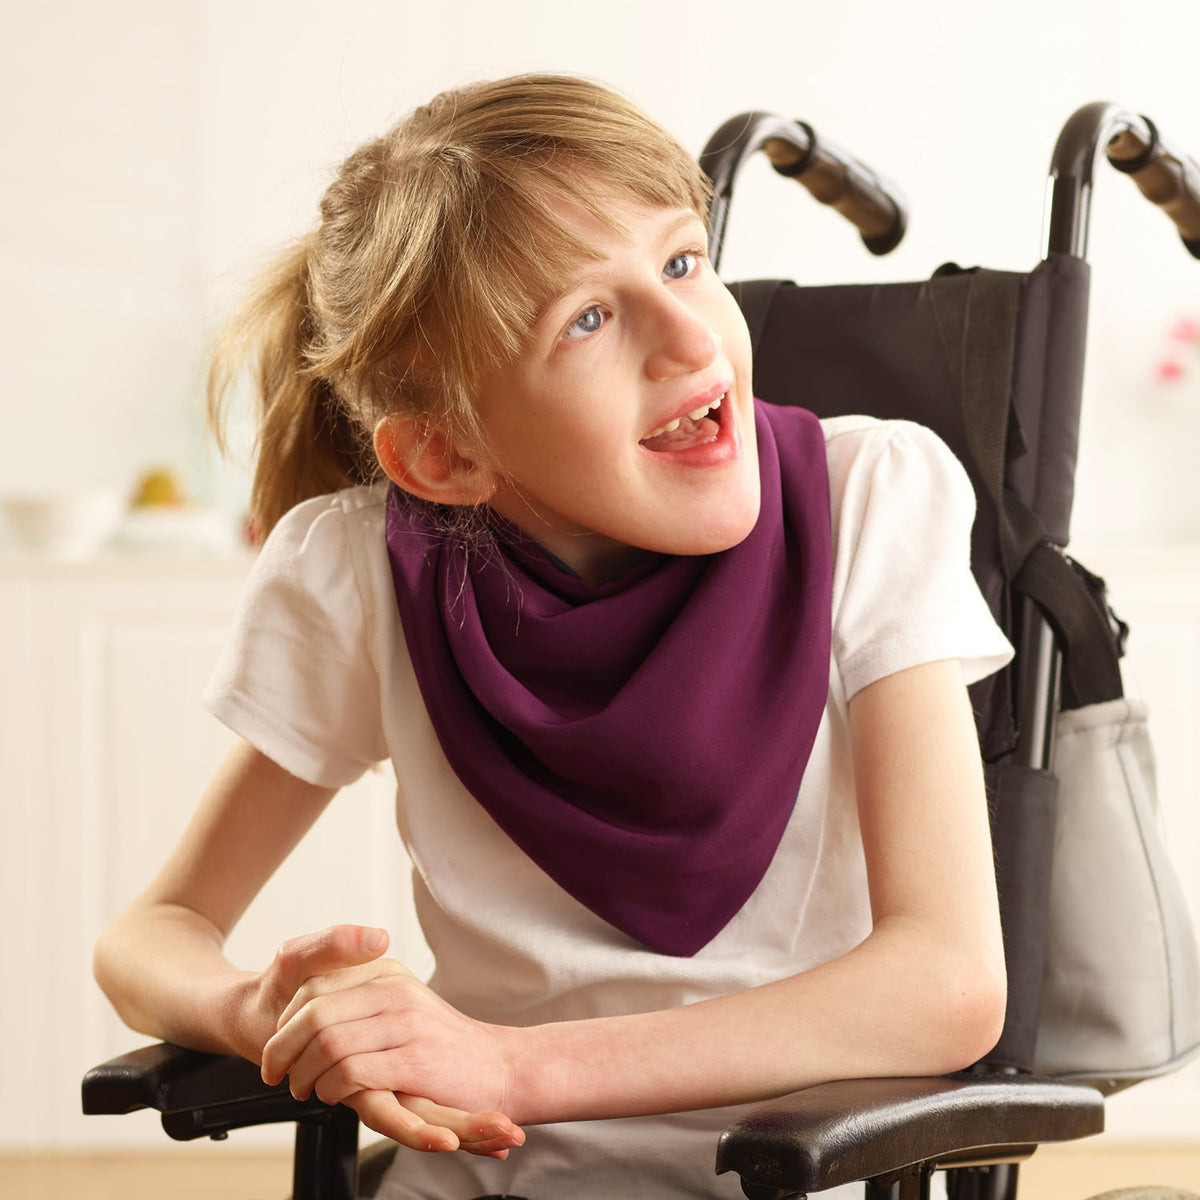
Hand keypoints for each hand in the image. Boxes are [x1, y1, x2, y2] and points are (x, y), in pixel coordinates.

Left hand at [254, 925, 523, 1156]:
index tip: (277, 1047)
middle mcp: (395, 988)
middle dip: (283, 1048)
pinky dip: (331, 1088)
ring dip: (304, 1074)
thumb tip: (305, 1010)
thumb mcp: (401, 1005)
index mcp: (387, 971)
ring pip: (328, 1042)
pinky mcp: (414, 1059)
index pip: (314, 983)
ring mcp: (406, 1022)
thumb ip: (360, 998)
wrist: (500, 1067)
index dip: (286, 1019)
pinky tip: (334, 1096)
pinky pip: (351, 1071)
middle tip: (278, 1075)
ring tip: (305, 1090)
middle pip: (314, 1012)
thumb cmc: (443, 1044)